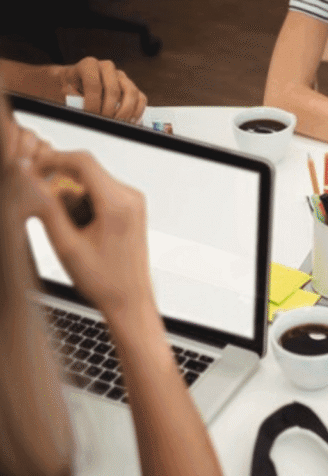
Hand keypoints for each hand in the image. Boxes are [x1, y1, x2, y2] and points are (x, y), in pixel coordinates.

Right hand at [25, 147, 153, 316]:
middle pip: (86, 172)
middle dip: (62, 189)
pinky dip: (84, 208)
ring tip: (76, 235)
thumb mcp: (66, 245)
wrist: (130, 300)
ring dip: (73, 202)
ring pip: (90, 185)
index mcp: (118, 204)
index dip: (52, 160)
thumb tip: (30, 181)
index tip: (32, 169)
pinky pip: (99, 195)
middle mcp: (131, 198)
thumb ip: (46, 209)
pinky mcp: (132, 209)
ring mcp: (134, 203)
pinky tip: (86, 234)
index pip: (82, 161)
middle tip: (51, 215)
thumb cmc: (105, 281)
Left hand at [60, 57, 147, 121]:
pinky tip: (129, 121)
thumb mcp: (66, 92)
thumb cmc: (71, 88)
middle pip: (114, 89)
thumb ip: (75, 101)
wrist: (74, 83)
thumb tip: (87, 115)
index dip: (92, 103)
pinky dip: (137, 112)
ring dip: (125, 112)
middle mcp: (107, 68)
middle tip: (104, 121)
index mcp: (89, 65)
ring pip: (132, 93)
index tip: (90, 115)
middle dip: (109, 110)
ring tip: (117, 123)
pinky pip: (141, 98)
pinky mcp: (131, 87)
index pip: (94, 84)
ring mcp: (121, 77)